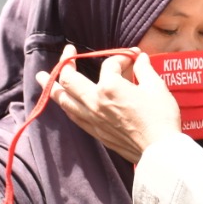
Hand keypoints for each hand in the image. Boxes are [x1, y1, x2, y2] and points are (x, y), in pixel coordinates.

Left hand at [39, 44, 179, 162]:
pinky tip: (63, 102)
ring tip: (42, 77)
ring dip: (52, 86)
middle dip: (67, 63)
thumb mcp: (156, 88)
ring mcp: (92, 118)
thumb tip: (140, 58)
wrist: (158, 150)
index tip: (132, 58)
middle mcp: (95, 101)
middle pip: (70, 79)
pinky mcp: (95, 131)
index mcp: (110, 87)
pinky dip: (65, 105)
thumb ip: (144, 70)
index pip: (109, 65)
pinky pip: (73, 115)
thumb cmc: (160, 118)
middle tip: (67, 53)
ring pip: (63, 99)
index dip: (121, 57)